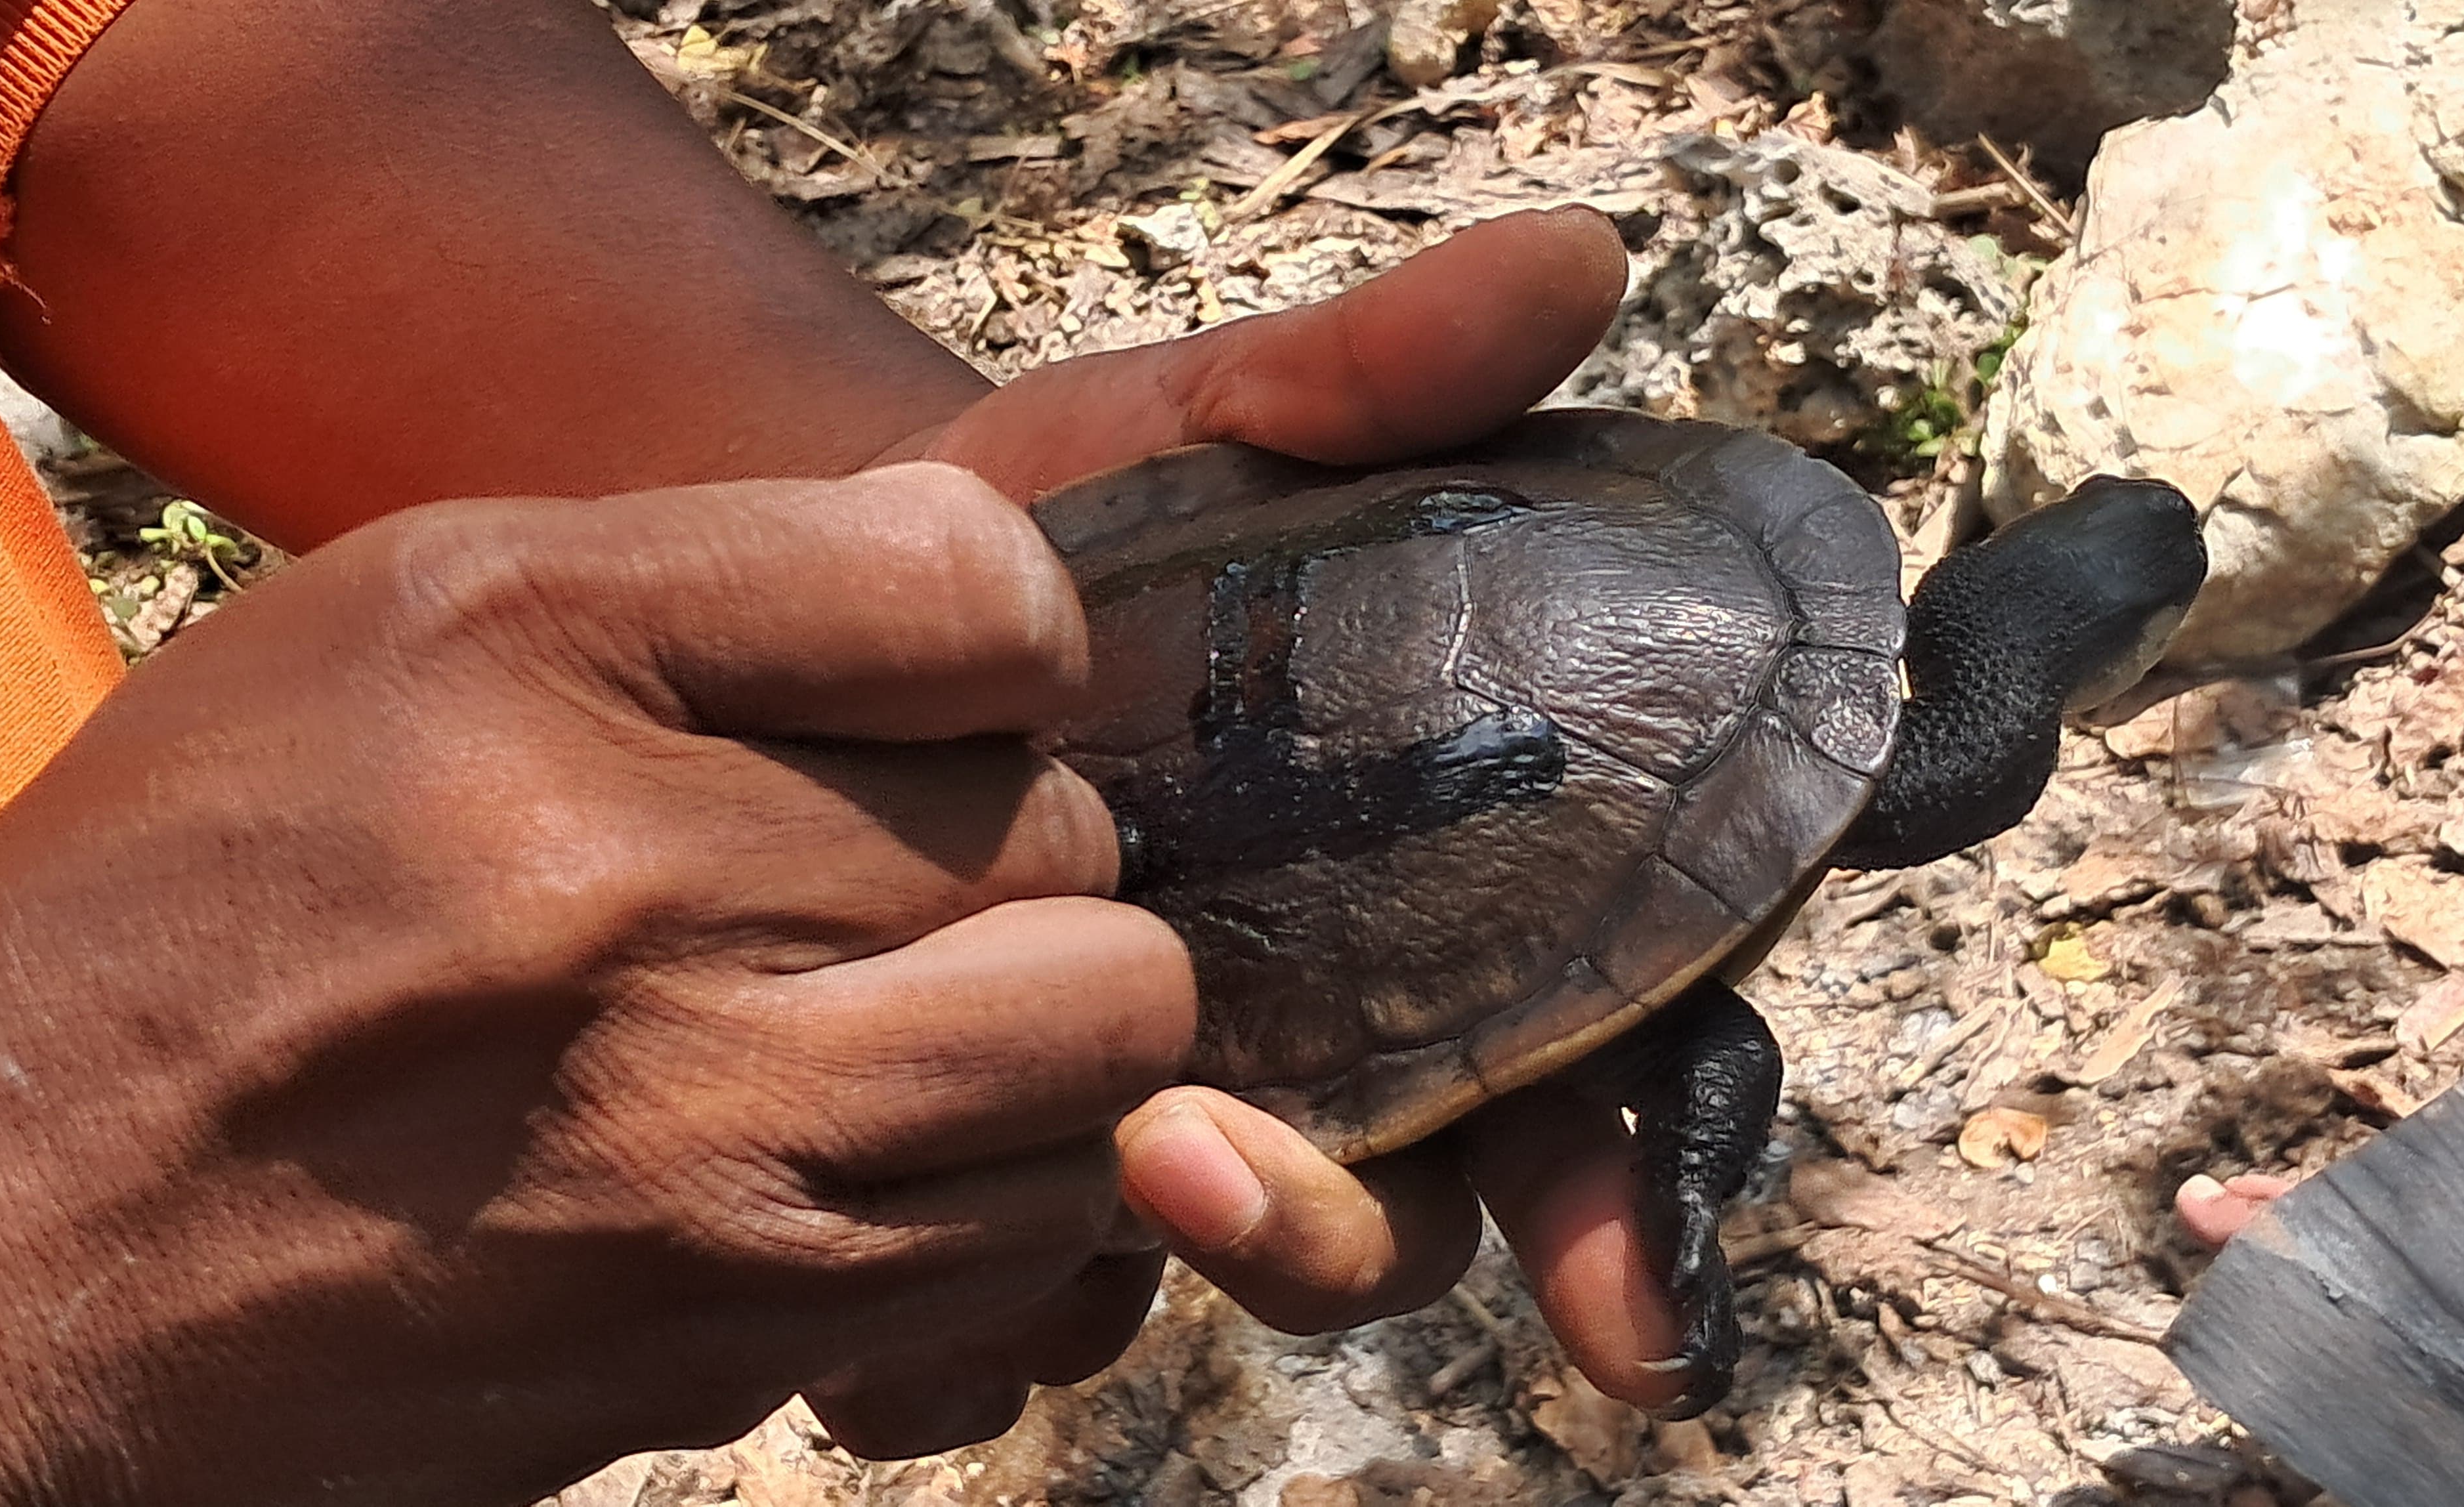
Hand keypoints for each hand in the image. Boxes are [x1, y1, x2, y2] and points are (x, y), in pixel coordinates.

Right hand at [0, 465, 1194, 1505]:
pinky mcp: (736, 1323)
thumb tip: (990, 612)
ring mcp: (701, 1123)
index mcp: (532, 641)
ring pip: (1105, 1034)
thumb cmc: (198, 909)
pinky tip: (871, 1158)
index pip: (982, 593)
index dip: (999, 645)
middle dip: (1011, 849)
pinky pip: (1033, 1230)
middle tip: (889, 886)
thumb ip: (703, 588)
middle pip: (1065, 827)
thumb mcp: (393, 633)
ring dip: (1041, 1028)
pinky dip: (996, 1190)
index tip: (938, 697)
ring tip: (910, 1025)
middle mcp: (630, 873)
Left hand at [807, 207, 1701, 1432]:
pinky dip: (967, 1322)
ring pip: (1219, 1271)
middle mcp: (1339, 1039)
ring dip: (1149, 1267)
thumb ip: (1382, 377)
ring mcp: (1170, 1113)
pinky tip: (882, 1278)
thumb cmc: (1065, 530)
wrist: (824, 626)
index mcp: (1451, 900)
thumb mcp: (1208, 429)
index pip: (1604, 1073)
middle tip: (1208, 1163)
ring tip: (1065, 1167)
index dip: (1639, 1200)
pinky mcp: (993, 1171)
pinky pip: (1010, 1315)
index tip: (1638, 1318)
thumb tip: (1579, 258)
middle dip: (1340, 1234)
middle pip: (1421, 1212)